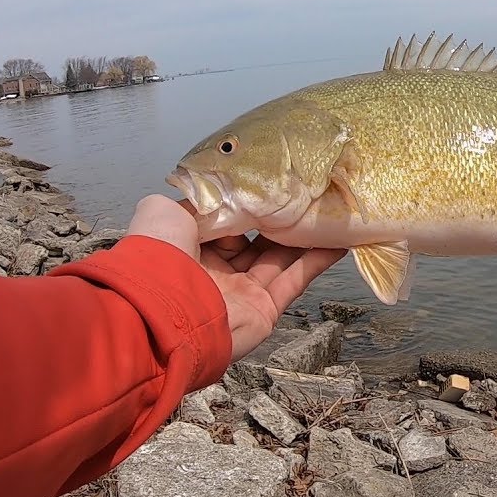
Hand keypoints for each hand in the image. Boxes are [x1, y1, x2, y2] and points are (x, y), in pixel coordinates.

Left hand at [126, 195, 345, 359]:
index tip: (276, 183)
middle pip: (259, 239)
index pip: (230, 221)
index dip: (252, 203)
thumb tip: (221, 192)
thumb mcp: (164, 212)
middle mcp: (217, 270)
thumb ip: (195, 200)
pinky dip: (316, 261)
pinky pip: (294, 281)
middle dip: (283, 219)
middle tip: (311, 194)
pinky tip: (338, 241)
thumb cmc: (158, 256)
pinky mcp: (264, 311)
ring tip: (332, 212)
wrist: (161, 313)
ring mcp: (242, 293)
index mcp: (192, 247)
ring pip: (281, 258)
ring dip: (306, 236)